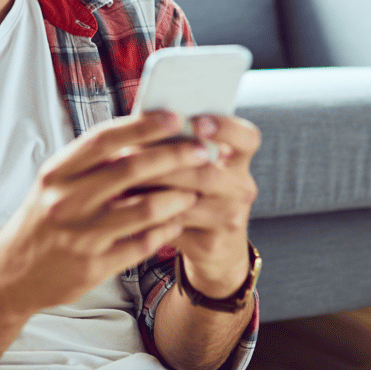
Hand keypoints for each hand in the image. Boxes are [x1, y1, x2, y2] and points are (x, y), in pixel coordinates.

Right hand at [0, 110, 213, 314]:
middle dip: (174, 157)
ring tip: (195, 189)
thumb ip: (92, 161)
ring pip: (144, 208)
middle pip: (131, 169)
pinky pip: (142, 243)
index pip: (105, 139)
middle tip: (202, 151)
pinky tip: (177, 221)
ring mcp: (80, 235)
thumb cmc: (43, 220)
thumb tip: (142, 132)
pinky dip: (166, 229)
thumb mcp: (56, 183)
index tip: (175, 117)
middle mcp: (66, 201)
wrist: (12, 274)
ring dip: (177, 196)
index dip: (143, 126)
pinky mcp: (93, 266)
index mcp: (57, 173)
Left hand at [135, 115, 261, 297]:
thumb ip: (182, 144)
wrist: (218, 247)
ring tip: (123, 179)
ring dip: (151, 189)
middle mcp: (240, 188)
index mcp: (239, 160)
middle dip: (165, 163)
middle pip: (207, 172)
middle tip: (131, 153)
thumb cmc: (198, 193)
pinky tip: (127, 206)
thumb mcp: (200, 166)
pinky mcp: (210, 244)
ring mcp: (229, 218)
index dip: (225, 128)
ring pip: (186, 201)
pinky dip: (148, 214)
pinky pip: (174, 227)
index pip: (247, 138)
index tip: (197, 123)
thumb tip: (143, 122)